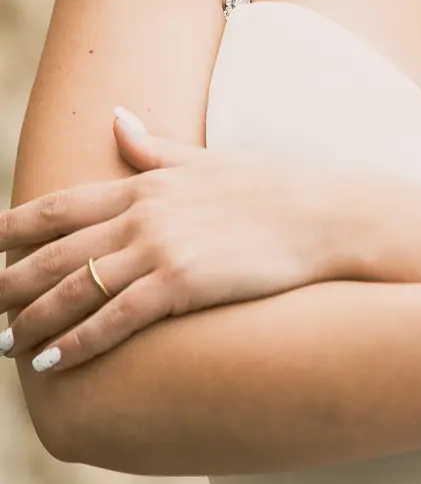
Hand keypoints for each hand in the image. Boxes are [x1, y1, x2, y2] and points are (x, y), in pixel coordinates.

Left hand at [1, 108, 345, 372]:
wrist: (326, 215)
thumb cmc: (274, 190)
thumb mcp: (206, 161)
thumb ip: (154, 150)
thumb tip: (117, 120)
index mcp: (143, 183)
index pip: (58, 207)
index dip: (10, 229)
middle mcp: (141, 213)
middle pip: (52, 253)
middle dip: (7, 284)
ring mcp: (160, 248)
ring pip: (74, 289)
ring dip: (32, 322)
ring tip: (4, 346)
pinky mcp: (182, 283)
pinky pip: (115, 319)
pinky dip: (77, 343)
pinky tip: (50, 363)